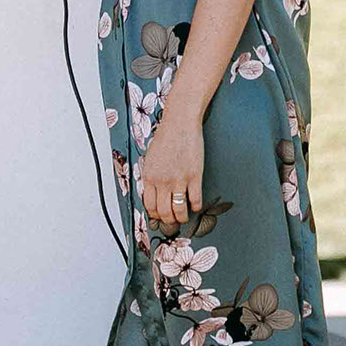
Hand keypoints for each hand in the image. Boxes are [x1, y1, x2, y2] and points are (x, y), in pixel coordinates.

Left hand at [140, 113, 203, 233]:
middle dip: (168, 220)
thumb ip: (151, 176)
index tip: (160, 216)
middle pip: (164, 212)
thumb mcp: (150, 158)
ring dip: (182, 218)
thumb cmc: (165, 137)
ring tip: (184, 217)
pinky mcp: (194, 177)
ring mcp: (179, 180)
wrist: (180, 124)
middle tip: (173, 221)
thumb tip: (152, 192)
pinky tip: (196, 205)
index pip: (149, 205)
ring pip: (179, 210)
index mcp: (149, 177)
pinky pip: (195, 200)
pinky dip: (196, 206)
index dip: (155, 214)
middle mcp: (162, 182)